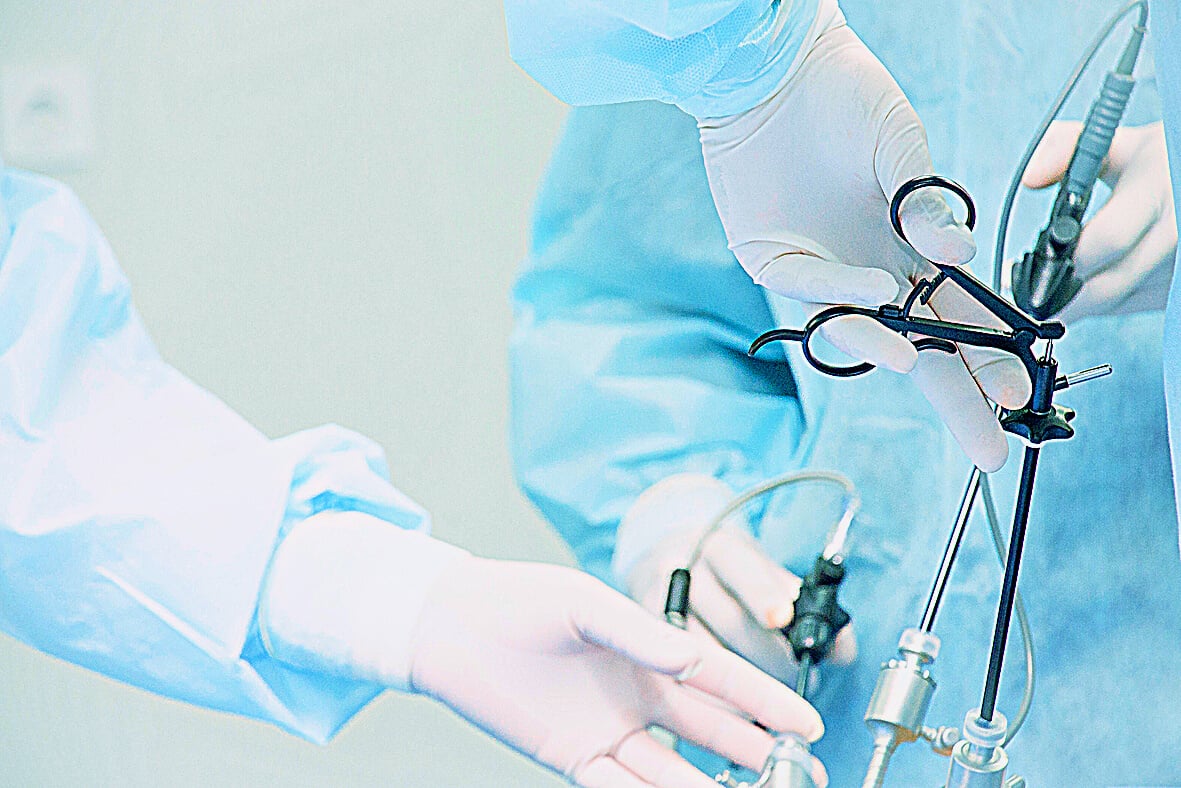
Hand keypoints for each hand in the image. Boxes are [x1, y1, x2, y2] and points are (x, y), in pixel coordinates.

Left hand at [261, 511, 826, 787]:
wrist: (450, 627)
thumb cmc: (517, 600)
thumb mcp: (583, 605)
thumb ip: (640, 634)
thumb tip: (693, 662)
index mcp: (645, 652)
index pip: (718, 680)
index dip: (764, 701)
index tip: (806, 722)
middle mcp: (634, 694)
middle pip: (707, 730)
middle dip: (753, 748)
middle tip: (793, 770)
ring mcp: (606, 729)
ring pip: (672, 769)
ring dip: (711, 786)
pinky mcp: (572, 756)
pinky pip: (620, 787)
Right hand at [615, 474, 853, 687]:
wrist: (663, 556)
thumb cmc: (722, 569)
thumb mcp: (757, 566)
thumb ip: (798, 601)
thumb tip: (841, 646)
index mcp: (719, 548)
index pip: (742, 568)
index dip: (763, 594)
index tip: (784, 617)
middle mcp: (684, 572)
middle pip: (728, 619)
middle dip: (771, 656)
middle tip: (801, 678)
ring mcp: (658, 605)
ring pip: (702, 654)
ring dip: (744, 688)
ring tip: (775, 710)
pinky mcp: (643, 637)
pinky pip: (678, 678)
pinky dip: (710, 701)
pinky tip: (734, 716)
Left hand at [697, 2, 1029, 471]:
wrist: (778, 69)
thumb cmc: (845, 101)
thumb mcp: (901, 148)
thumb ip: (929, 206)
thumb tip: (958, 256)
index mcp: (909, 250)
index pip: (956, 318)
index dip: (987, 356)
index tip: (1020, 391)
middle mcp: (869, 267)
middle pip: (918, 347)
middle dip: (954, 396)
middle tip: (988, 446)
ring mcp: (821, 267)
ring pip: (861, 328)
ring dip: (891, 350)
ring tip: (922, 365)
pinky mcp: (769, 255)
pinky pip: (811, 288)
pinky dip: (842, 293)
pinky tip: (875, 291)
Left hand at [1022, 120, 1176, 320]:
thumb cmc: (1158, 163)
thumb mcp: (1119, 144)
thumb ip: (1065, 148)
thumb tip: (1031, 178)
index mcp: (1156, 191)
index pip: (1107, 240)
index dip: (1065, 261)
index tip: (1031, 269)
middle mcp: (1174, 232)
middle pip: (1109, 286)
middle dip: (1061, 298)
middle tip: (1028, 300)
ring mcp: (1179, 265)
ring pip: (1118, 303)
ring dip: (1082, 302)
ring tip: (1055, 288)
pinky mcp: (1178, 288)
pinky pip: (1134, 305)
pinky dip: (1107, 302)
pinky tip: (1091, 285)